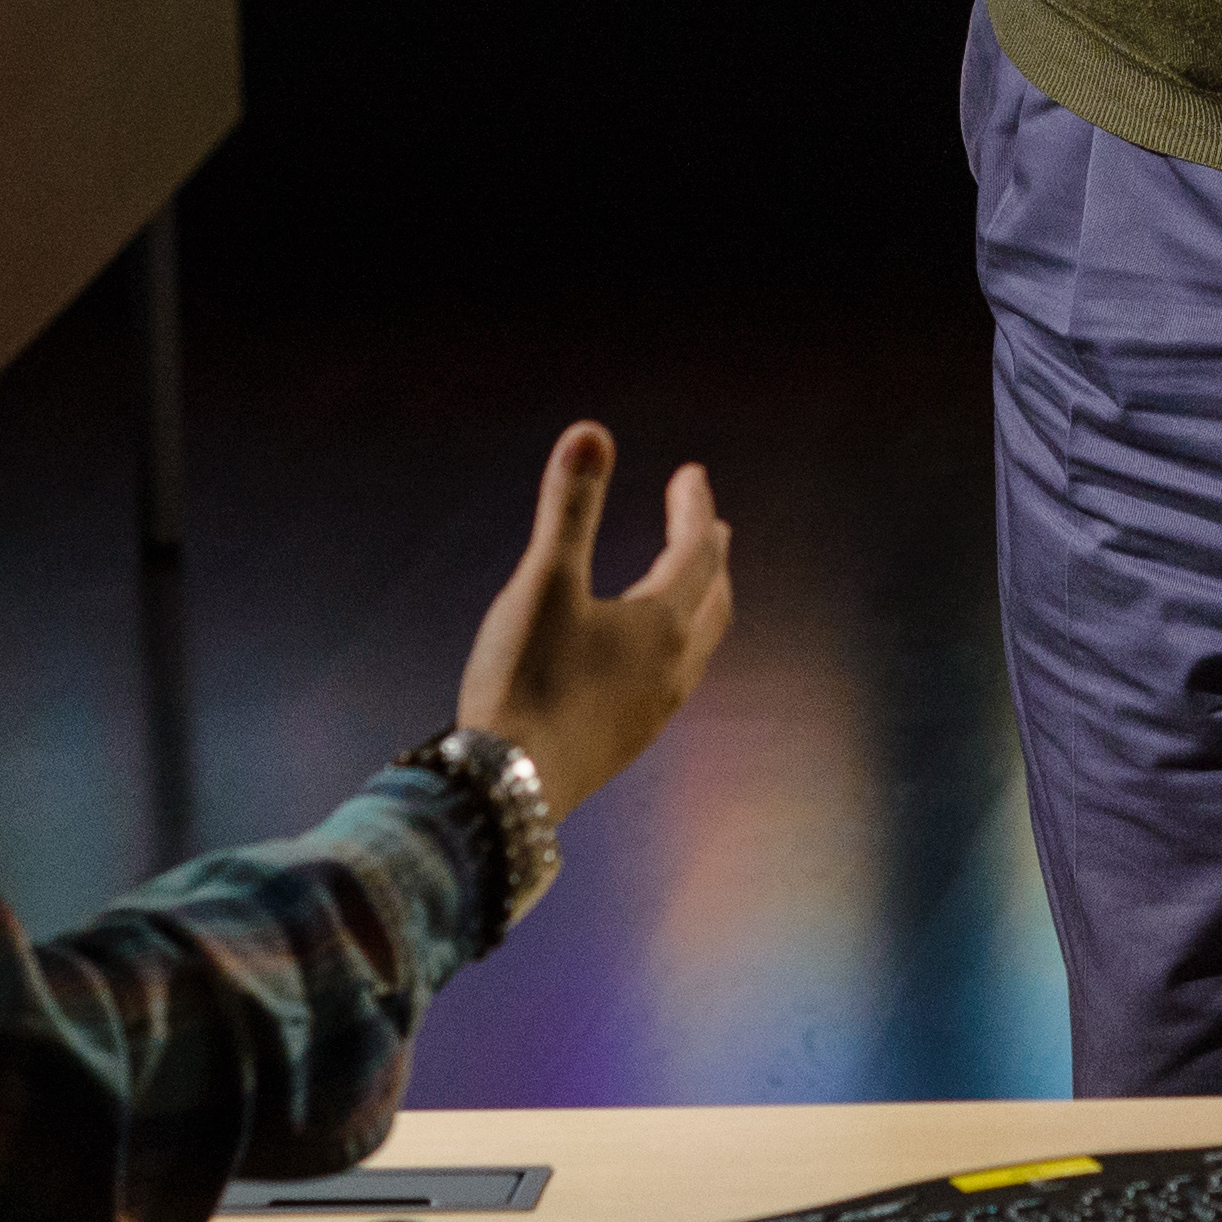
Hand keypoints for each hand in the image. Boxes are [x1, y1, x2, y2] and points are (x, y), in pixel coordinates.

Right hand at [452, 422, 733, 818]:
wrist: (509, 788)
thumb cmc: (526, 680)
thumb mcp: (543, 582)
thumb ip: (570, 508)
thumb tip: (592, 432)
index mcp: (662, 623)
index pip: (696, 550)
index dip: (694, 507)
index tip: (691, 474)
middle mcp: (673, 667)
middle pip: (712, 599)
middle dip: (710, 557)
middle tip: (709, 527)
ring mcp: (655, 710)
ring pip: (699, 645)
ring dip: (701, 605)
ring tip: (690, 589)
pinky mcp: (629, 741)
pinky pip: (673, 681)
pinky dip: (676, 648)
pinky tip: (645, 662)